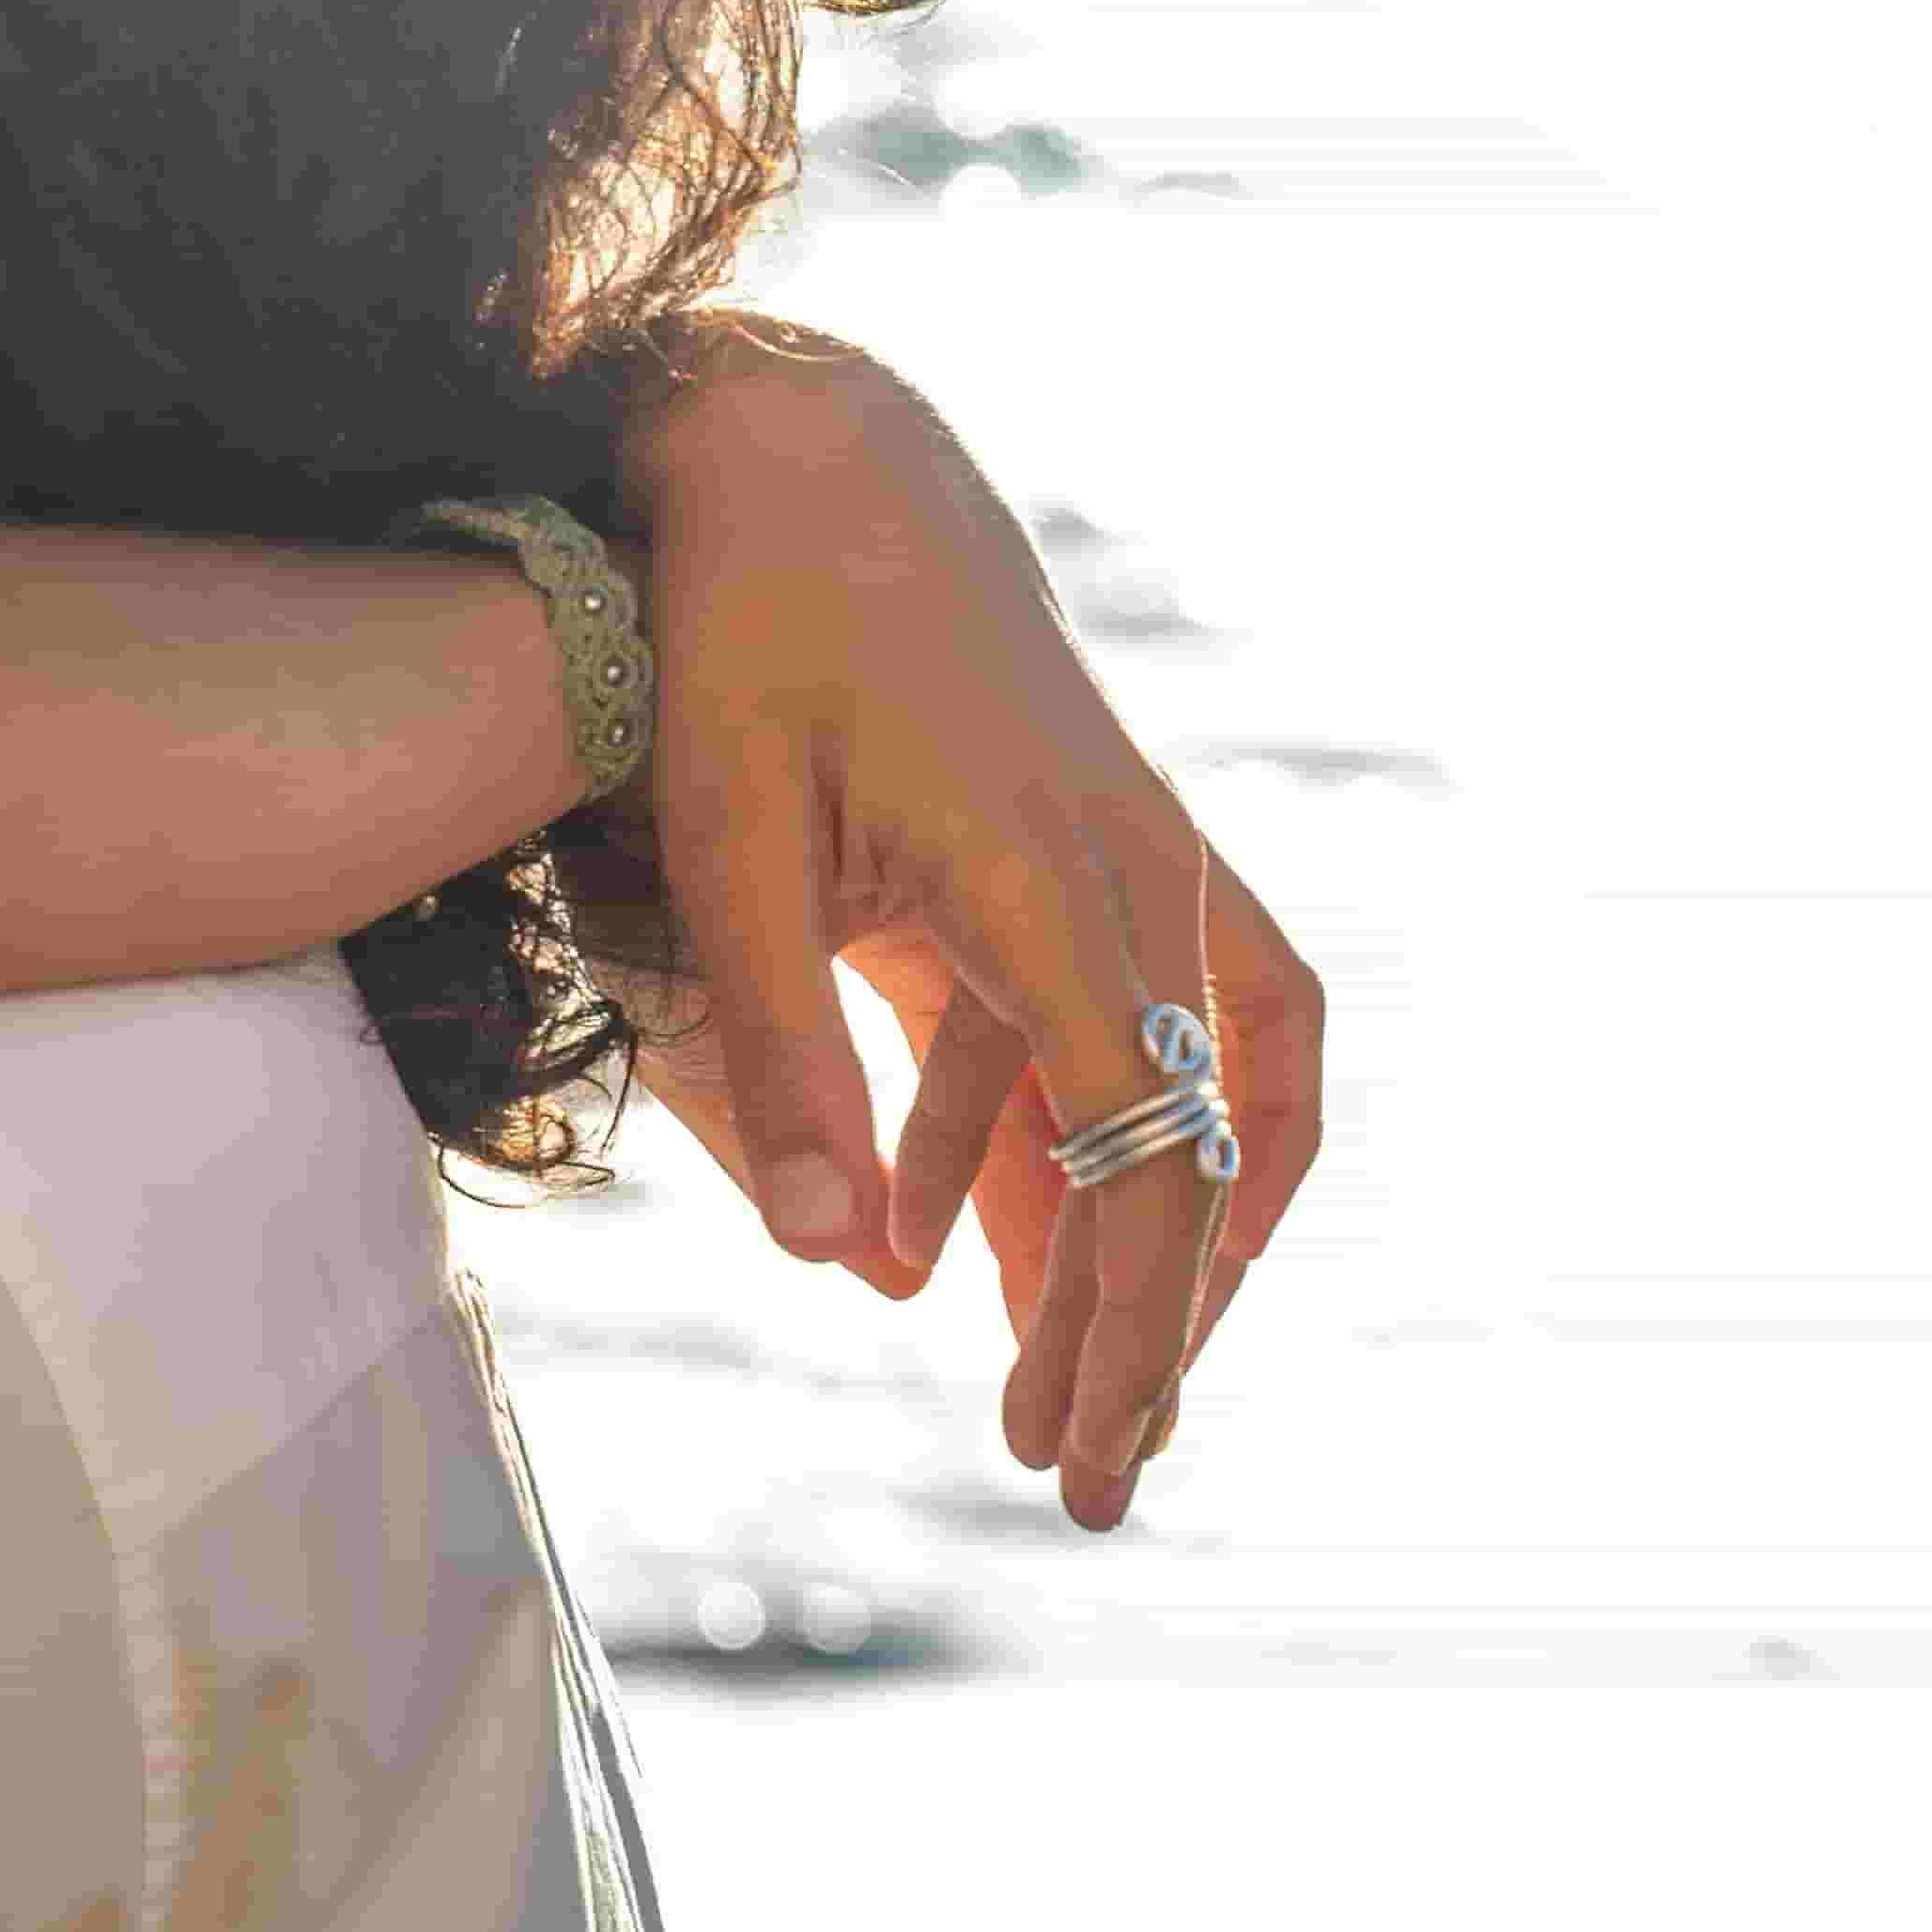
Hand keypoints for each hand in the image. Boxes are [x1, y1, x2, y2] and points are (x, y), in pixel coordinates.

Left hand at [610, 324, 1327, 1529]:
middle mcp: (1137, 879)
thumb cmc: (750, 631)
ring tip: (1056, 1396)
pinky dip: (1045, 1147)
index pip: (1147, 1150)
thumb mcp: (726, 840)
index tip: (1085, 1444)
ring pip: (1195, 1094)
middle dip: (1158, 1322)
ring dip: (1131, 1245)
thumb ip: (777, 1050)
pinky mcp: (1084, 855)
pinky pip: (1112, 1031)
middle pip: (1204, 1144)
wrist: (812, 458)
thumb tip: (837, 1267)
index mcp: (1060, 886)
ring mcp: (1131, 861)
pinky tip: (937, 1251)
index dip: (1130, 1313)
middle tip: (1091, 1473)